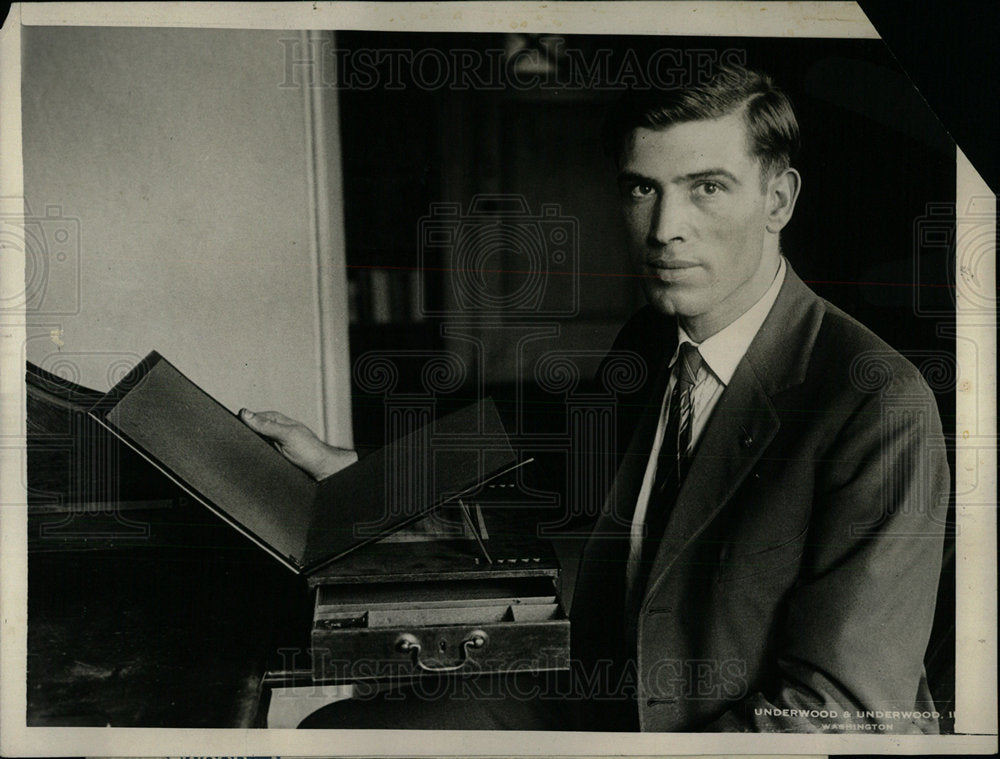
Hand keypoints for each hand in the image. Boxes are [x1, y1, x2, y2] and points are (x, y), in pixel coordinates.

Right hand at [239, 408, 357, 479]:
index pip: (251, 417)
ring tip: (247, 453)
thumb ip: (267, 425)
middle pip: (249, 432)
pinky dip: (254, 458)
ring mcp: (272, 444)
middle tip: (238, 445)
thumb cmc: (310, 451)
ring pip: (252, 445)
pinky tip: (252, 461)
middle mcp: (272, 431)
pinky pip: (257, 456)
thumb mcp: (287, 435)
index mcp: (275, 420)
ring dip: (248, 449)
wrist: (320, 470)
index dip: (239, 423)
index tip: (229, 428)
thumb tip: (246, 414)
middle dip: (242, 438)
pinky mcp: (272, 457)